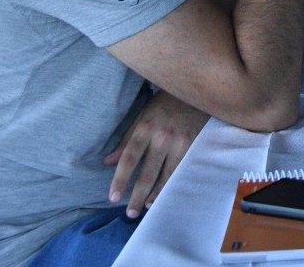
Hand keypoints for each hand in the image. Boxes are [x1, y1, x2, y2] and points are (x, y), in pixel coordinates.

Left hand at [103, 91, 208, 217]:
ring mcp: (179, 141)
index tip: (113, 197)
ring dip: (155, 194)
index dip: (120, 179)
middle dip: (137, 194)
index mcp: (145, 127)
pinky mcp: (193, 144)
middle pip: (147, 172)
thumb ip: (125, 139)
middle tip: (129, 213)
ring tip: (144, 207)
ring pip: (165, 175)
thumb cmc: (164, 104)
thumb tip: (107, 162)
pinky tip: (164, 194)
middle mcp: (161, 136)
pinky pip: (181, 169)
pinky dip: (171, 184)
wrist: (196, 91)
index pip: (128, 158)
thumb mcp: (142, 116)